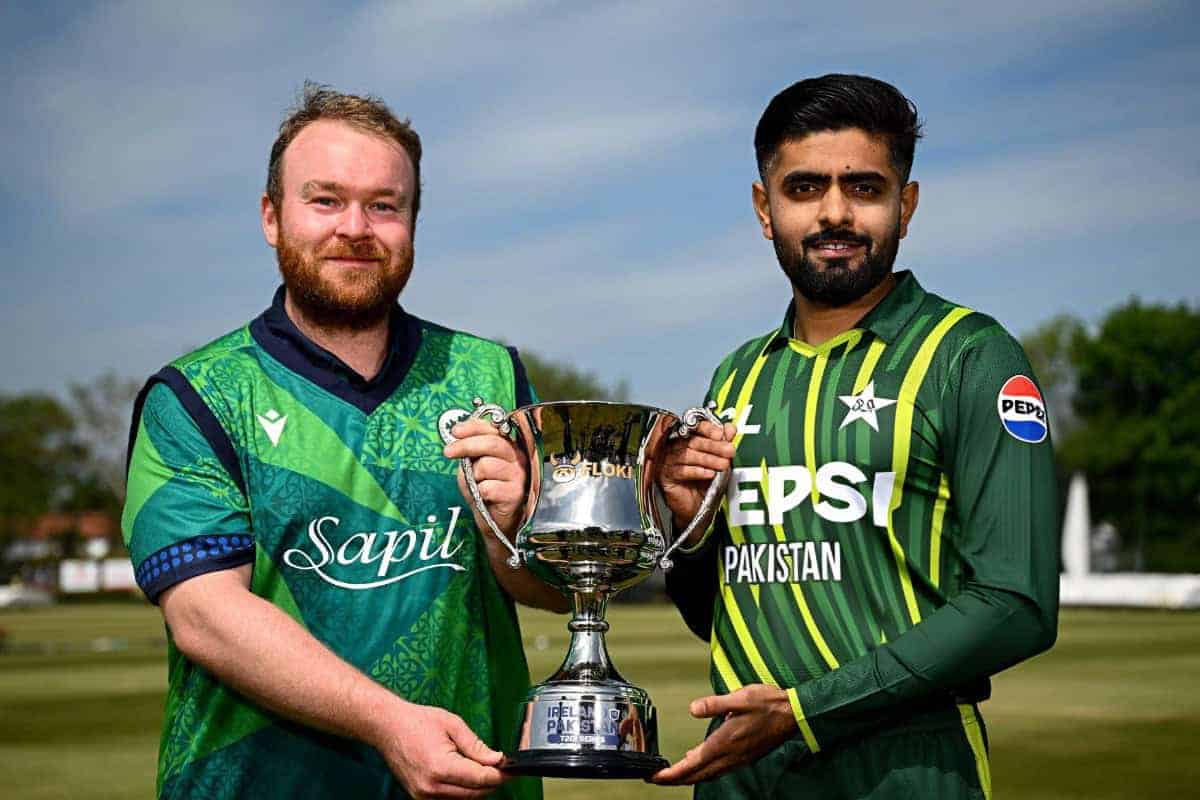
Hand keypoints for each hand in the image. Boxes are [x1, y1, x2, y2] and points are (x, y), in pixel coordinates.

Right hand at [374, 702, 506, 799]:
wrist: (387, 727)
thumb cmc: (418, 721)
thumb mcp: (452, 724)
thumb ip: (476, 745)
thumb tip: (497, 760)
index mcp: (440, 767)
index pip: (480, 779)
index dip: (499, 775)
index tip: (510, 768)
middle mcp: (431, 787)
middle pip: (474, 794)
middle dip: (491, 782)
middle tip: (501, 768)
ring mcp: (424, 796)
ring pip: (464, 799)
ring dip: (477, 788)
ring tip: (484, 769)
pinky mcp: (420, 798)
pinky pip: (450, 799)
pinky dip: (462, 790)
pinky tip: (466, 775)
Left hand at [443, 418, 527, 537]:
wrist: (495, 521)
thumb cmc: (485, 491)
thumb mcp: (473, 466)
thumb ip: (471, 452)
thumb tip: (458, 437)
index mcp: (508, 447)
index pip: (492, 429)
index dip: (472, 428)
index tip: (455, 431)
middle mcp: (517, 458)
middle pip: (492, 443)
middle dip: (466, 446)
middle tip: (448, 452)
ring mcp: (518, 475)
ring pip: (487, 466)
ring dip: (475, 476)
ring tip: (478, 484)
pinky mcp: (515, 493)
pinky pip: (488, 487)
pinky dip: (480, 492)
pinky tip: (485, 496)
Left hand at [650, 684, 795, 785]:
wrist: (794, 714)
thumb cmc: (768, 704)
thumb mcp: (740, 697)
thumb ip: (714, 705)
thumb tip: (692, 709)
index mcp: (724, 743)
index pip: (691, 765)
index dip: (671, 773)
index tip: (654, 776)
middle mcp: (730, 756)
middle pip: (696, 775)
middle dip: (674, 779)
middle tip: (655, 778)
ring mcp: (738, 759)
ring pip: (707, 774)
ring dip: (688, 776)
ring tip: (672, 773)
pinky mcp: (743, 757)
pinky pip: (718, 770)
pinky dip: (703, 770)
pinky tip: (698, 760)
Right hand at [659, 420, 735, 533]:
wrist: (695, 508)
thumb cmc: (703, 483)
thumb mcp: (717, 461)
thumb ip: (723, 443)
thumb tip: (730, 429)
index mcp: (684, 439)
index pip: (693, 427)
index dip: (707, 429)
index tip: (721, 434)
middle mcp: (673, 448)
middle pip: (691, 441)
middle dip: (713, 446)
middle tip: (729, 450)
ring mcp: (666, 461)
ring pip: (686, 455)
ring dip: (708, 459)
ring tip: (723, 464)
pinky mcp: (664, 476)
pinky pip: (680, 471)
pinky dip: (697, 471)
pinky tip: (709, 473)